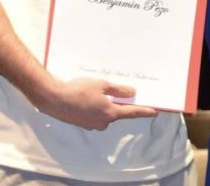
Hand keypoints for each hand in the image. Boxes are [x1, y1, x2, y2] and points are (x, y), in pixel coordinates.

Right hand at [31, 77, 157, 129]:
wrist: (53, 99)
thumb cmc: (78, 90)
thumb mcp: (102, 85)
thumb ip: (118, 90)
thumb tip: (132, 93)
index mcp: (110, 113)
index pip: (132, 112)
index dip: (145, 111)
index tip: (155, 111)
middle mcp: (103, 122)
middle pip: (118, 113)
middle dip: (121, 104)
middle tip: (124, 93)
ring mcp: (92, 124)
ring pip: (106, 114)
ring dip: (106, 105)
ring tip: (99, 92)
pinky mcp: (83, 123)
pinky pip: (95, 115)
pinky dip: (96, 107)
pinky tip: (90, 98)